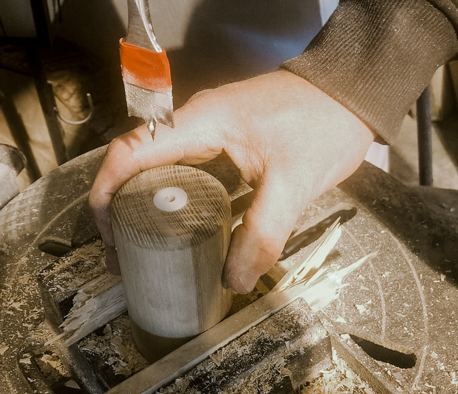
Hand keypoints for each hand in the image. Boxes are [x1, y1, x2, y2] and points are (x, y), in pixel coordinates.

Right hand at [89, 70, 374, 292]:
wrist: (351, 95)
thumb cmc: (324, 123)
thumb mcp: (294, 182)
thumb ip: (263, 232)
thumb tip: (234, 279)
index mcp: (201, 123)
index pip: (131, 152)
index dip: (107, 192)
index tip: (107, 234)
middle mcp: (195, 122)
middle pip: (137, 164)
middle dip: (122, 209)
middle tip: (125, 254)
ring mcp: (209, 131)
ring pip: (160, 169)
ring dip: (147, 207)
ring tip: (145, 250)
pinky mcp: (225, 142)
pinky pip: (186, 172)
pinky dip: (176, 201)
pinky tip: (183, 231)